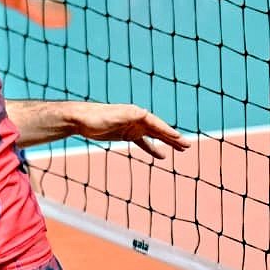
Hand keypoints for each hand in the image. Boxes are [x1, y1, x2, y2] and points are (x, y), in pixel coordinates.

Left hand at [67, 103, 187, 158]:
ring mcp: (134, 127)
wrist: (81, 119)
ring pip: (155, 136)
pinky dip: (153, 148)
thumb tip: (143, 113)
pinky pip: (144, 143)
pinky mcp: (127, 134)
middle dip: (173, 138)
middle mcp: (138, 119)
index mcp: (137, 113)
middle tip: (188, 145)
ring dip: (168, 142)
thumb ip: (128, 116)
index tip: (180, 139)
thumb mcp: (114, 116)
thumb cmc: (96, 116)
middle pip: (160, 130)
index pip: (157, 124)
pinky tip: (161, 156)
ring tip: (181, 150)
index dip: (168, 132)